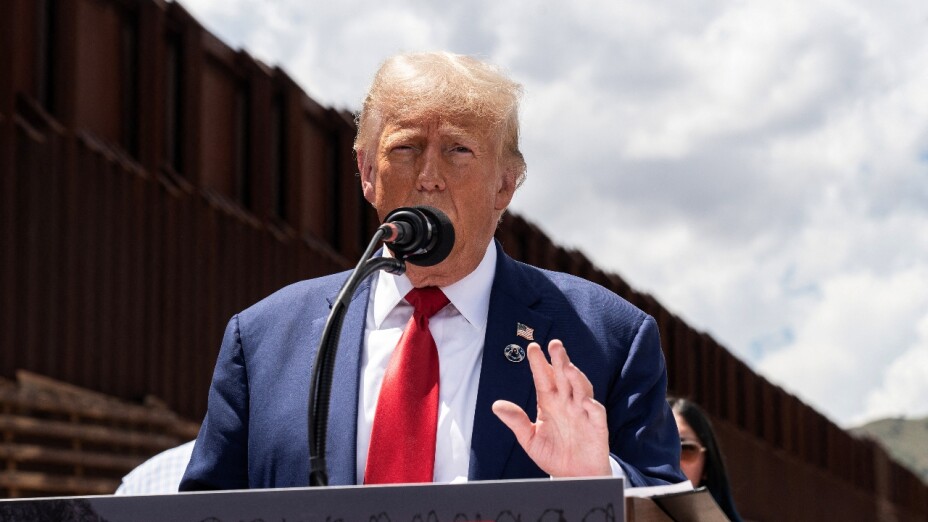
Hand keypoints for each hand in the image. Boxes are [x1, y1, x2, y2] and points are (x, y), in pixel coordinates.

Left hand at [492, 340, 610, 477]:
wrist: (573, 477)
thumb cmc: (554, 454)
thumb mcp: (529, 439)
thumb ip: (516, 421)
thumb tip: (497, 405)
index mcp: (550, 402)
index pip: (544, 378)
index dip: (539, 363)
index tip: (532, 348)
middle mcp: (567, 403)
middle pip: (564, 377)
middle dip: (559, 360)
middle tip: (554, 344)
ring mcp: (583, 413)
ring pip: (581, 389)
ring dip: (576, 377)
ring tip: (568, 366)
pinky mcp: (597, 427)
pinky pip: (596, 413)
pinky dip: (592, 405)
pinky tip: (585, 400)